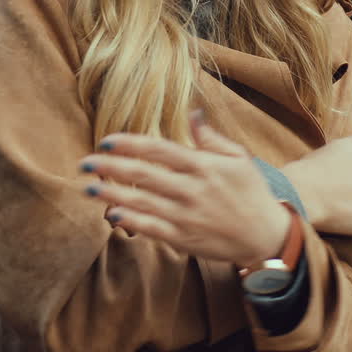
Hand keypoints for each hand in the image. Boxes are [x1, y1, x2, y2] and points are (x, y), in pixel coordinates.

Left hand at [77, 111, 290, 267]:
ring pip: (142, 203)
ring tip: (88, 189)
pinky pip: (151, 229)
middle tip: (84, 163)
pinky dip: (130, 222)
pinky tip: (111, 215)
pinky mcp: (184, 239)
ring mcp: (186, 216)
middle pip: (143, 175)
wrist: (267, 236)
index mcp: (203, 165)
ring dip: (112, 195)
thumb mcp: (240, 159)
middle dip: (110, 167)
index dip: (129, 144)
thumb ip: (211, 138)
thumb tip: (192, 112)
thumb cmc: (252, 193)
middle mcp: (192, 189)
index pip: (159, 149)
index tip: (106, 140)